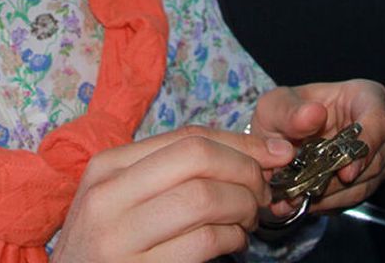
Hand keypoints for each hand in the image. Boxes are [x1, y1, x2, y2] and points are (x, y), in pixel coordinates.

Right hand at [51, 125, 296, 261]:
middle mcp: (107, 196)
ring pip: (204, 198)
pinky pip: (203, 242)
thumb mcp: (124, 200)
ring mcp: (119, 237)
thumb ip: (175, 174)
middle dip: (246, 171)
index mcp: (107, 167)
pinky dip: (232, 239)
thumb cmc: (109, 247)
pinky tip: (232, 244)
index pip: (186, 138)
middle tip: (262, 193)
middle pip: (197, 158)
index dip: (242, 143)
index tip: (277, 154)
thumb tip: (258, 153)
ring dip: (242, 208)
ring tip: (247, 220)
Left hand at [250, 80, 384, 216]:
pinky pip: (357, 196)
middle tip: (310, 186)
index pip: (378, 121)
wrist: (280, 136)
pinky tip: (309, 200)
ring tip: (303, 194)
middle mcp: (381, 126)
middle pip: (374, 158)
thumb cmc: (285, 113)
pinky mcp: (371, 179)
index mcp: (366, 96)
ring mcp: (380, 155)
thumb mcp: (276, 106)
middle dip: (340, 177)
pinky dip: (332, 201)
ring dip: (334, 192)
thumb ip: (290, 111)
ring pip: (367, 181)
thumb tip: (314, 114)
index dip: (366, 147)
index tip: (345, 171)